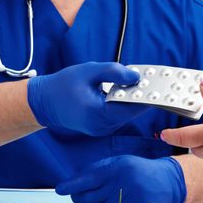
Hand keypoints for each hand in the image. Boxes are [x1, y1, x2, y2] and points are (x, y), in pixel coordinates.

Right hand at [27, 62, 148, 135]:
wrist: (44, 102)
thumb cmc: (64, 85)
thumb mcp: (89, 72)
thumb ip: (114, 72)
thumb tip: (136, 76)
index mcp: (98, 114)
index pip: (131, 107)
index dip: (147, 96)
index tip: (158, 84)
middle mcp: (101, 126)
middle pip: (130, 112)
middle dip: (141, 96)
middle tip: (152, 80)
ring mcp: (100, 130)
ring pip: (125, 115)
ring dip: (132, 100)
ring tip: (140, 84)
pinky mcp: (99, 128)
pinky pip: (117, 117)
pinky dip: (123, 105)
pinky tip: (126, 92)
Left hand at [55, 155, 186, 202]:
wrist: (165, 182)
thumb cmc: (138, 171)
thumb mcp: (119, 162)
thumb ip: (97, 170)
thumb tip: (74, 180)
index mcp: (117, 167)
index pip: (88, 177)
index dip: (72, 184)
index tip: (60, 188)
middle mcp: (121, 183)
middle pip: (88, 196)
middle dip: (79, 196)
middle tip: (79, 193)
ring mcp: (127, 200)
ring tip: (105, 195)